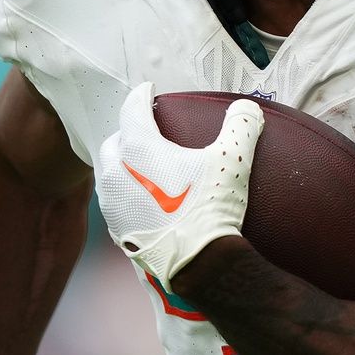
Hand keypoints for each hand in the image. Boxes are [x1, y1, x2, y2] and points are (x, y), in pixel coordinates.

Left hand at [93, 82, 263, 285]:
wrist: (197, 264)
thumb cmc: (211, 207)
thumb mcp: (232, 159)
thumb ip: (240, 126)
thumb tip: (246, 108)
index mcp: (137, 148)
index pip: (132, 109)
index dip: (141, 95)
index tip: (148, 90)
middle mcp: (116, 172)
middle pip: (114, 141)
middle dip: (127, 132)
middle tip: (145, 130)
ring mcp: (112, 203)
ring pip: (108, 172)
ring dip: (121, 163)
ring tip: (140, 164)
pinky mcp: (116, 229)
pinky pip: (114, 201)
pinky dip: (125, 192)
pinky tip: (142, 198)